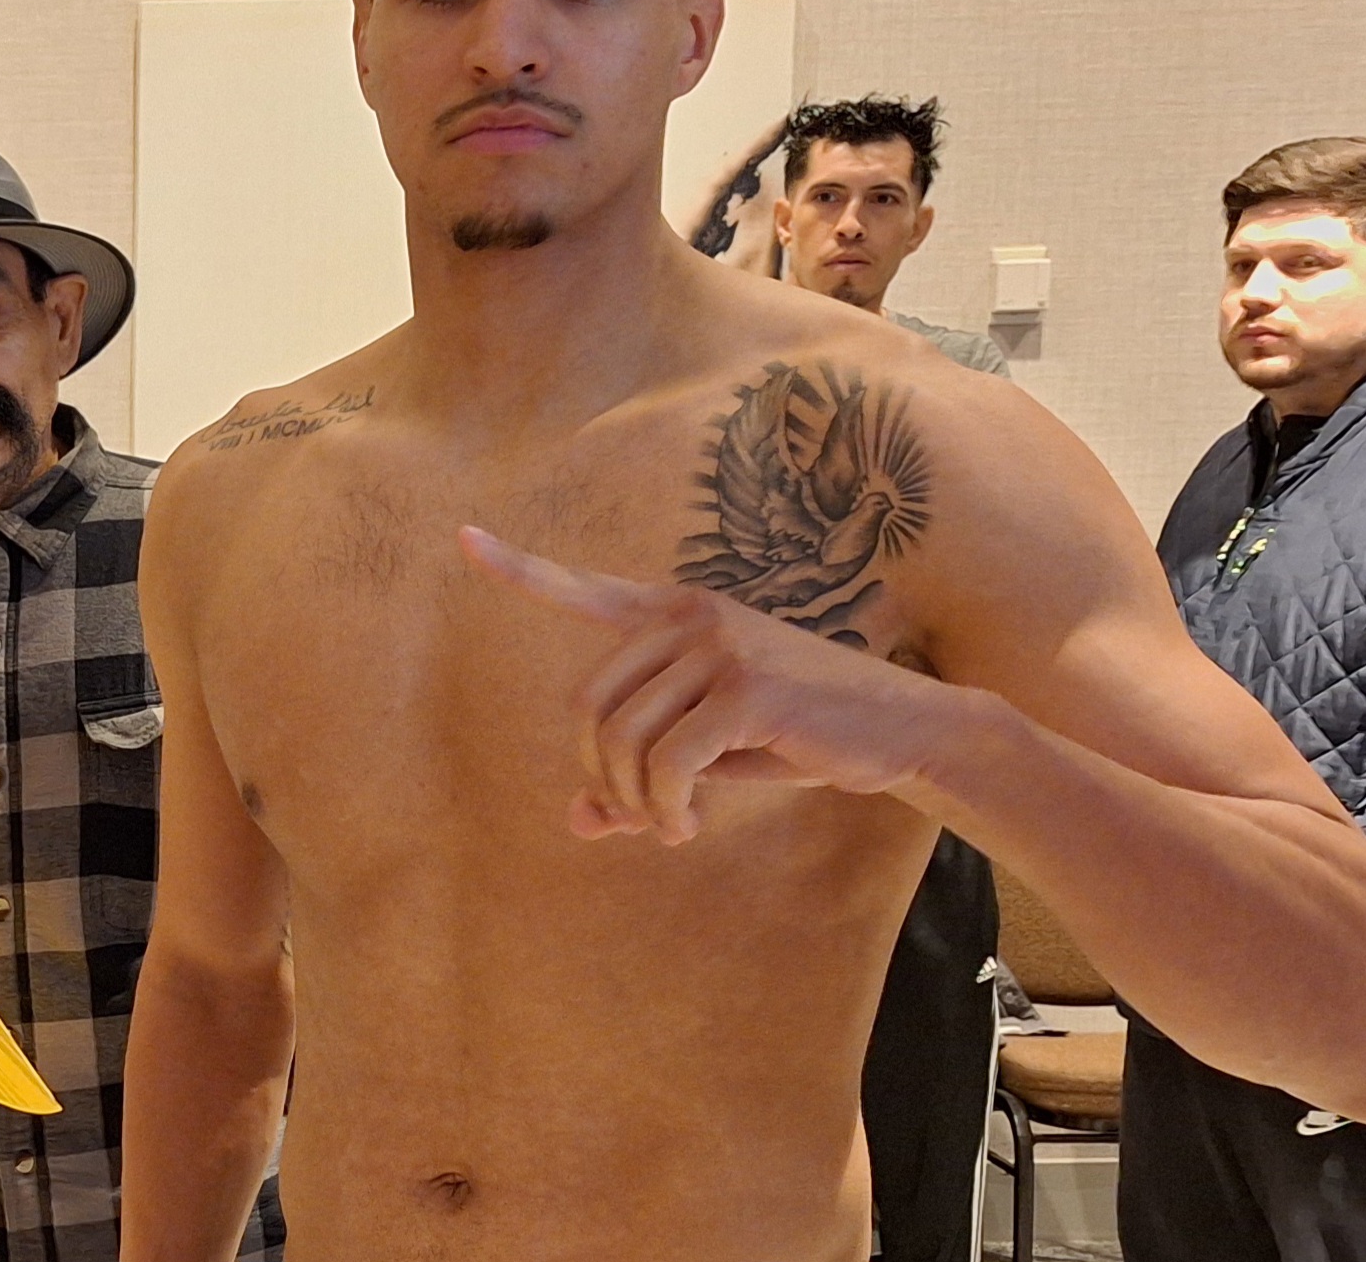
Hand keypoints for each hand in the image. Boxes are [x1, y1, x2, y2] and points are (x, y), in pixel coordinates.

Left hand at [460, 526, 966, 843]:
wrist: (901, 730)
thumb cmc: (801, 736)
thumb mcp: (714, 753)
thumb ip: (644, 775)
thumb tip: (577, 819)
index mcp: (677, 615)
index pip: (586, 590)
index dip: (520, 569)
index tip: (464, 539)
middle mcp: (690, 616)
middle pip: (589, 707)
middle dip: (603, 777)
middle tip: (643, 817)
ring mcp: (718, 647)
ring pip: (621, 740)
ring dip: (636, 803)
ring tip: (673, 825)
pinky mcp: (745, 689)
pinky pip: (665, 764)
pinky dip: (666, 808)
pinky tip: (691, 823)